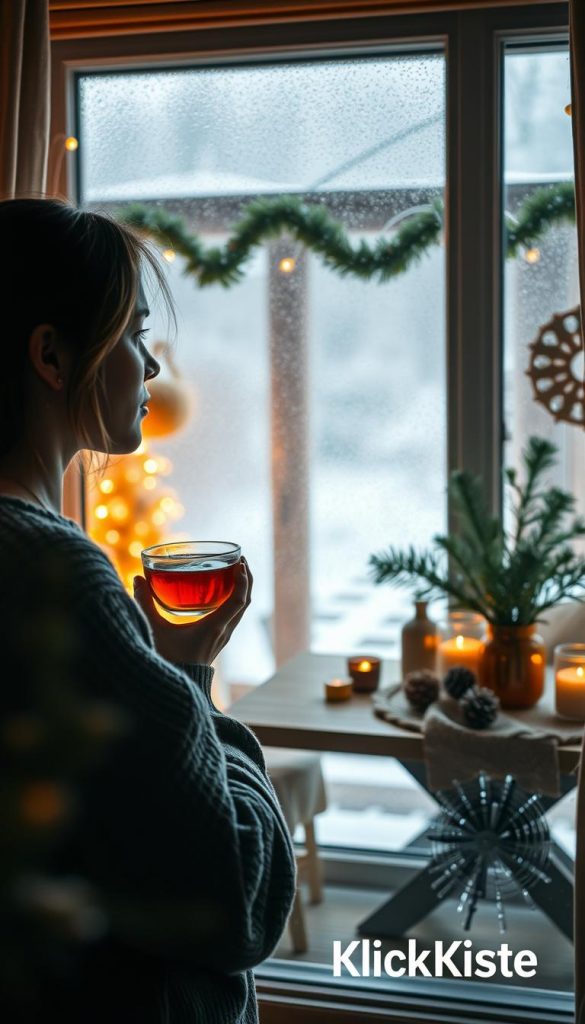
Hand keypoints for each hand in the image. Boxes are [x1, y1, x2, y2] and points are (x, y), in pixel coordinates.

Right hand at [132, 558, 251, 666]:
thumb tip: (137, 579)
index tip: (240, 563)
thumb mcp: (155, 630)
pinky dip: (234, 600)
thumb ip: (145, 604)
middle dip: (246, 579)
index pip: (238, 601)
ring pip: (241, 609)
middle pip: (245, 602)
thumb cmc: (167, 660)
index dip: (243, 581)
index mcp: (214, 627)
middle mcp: (223, 631)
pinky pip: (234, 616)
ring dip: (242, 589)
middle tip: (240, 559)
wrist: (176, 687)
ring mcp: (223, 637)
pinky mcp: (218, 640)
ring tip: (235, 571)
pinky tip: (221, 592)